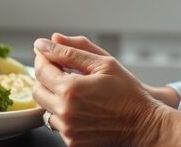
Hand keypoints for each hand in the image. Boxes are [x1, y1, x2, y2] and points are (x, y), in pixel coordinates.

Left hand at [32, 33, 170, 146]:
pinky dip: (64, 113)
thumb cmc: (127, 93)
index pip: (41, 69)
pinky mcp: (72, 141)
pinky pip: (58, 124)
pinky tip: (82, 107)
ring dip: (54, 97)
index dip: (43, 57)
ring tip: (76, 91)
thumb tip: (45, 43)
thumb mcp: (103, 63)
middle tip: (62, 70)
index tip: (48, 52)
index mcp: (70, 90)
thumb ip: (70, 51)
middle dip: (46, 77)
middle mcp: (65, 112)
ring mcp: (67, 130)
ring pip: (45, 108)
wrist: (143, 125)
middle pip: (37, 90)